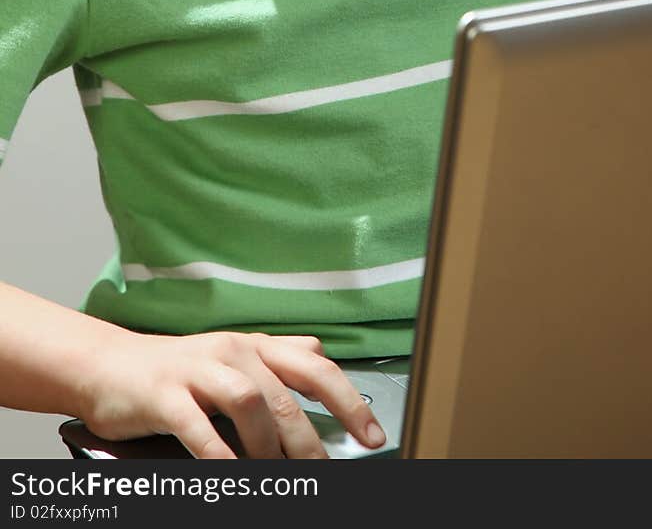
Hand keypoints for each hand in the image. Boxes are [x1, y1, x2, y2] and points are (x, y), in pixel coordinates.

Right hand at [79, 328, 386, 458]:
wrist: (109, 365)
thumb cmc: (177, 370)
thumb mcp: (232, 357)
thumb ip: (277, 359)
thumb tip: (323, 360)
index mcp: (255, 345)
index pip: (315, 367)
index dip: (348, 401)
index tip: (372, 436)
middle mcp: (233, 351)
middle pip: (285, 393)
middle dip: (310, 440)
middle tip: (322, 473)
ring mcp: (199, 370)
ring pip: (251, 403)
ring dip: (268, 446)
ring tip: (275, 476)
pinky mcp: (165, 394)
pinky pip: (200, 428)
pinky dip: (221, 457)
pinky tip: (232, 477)